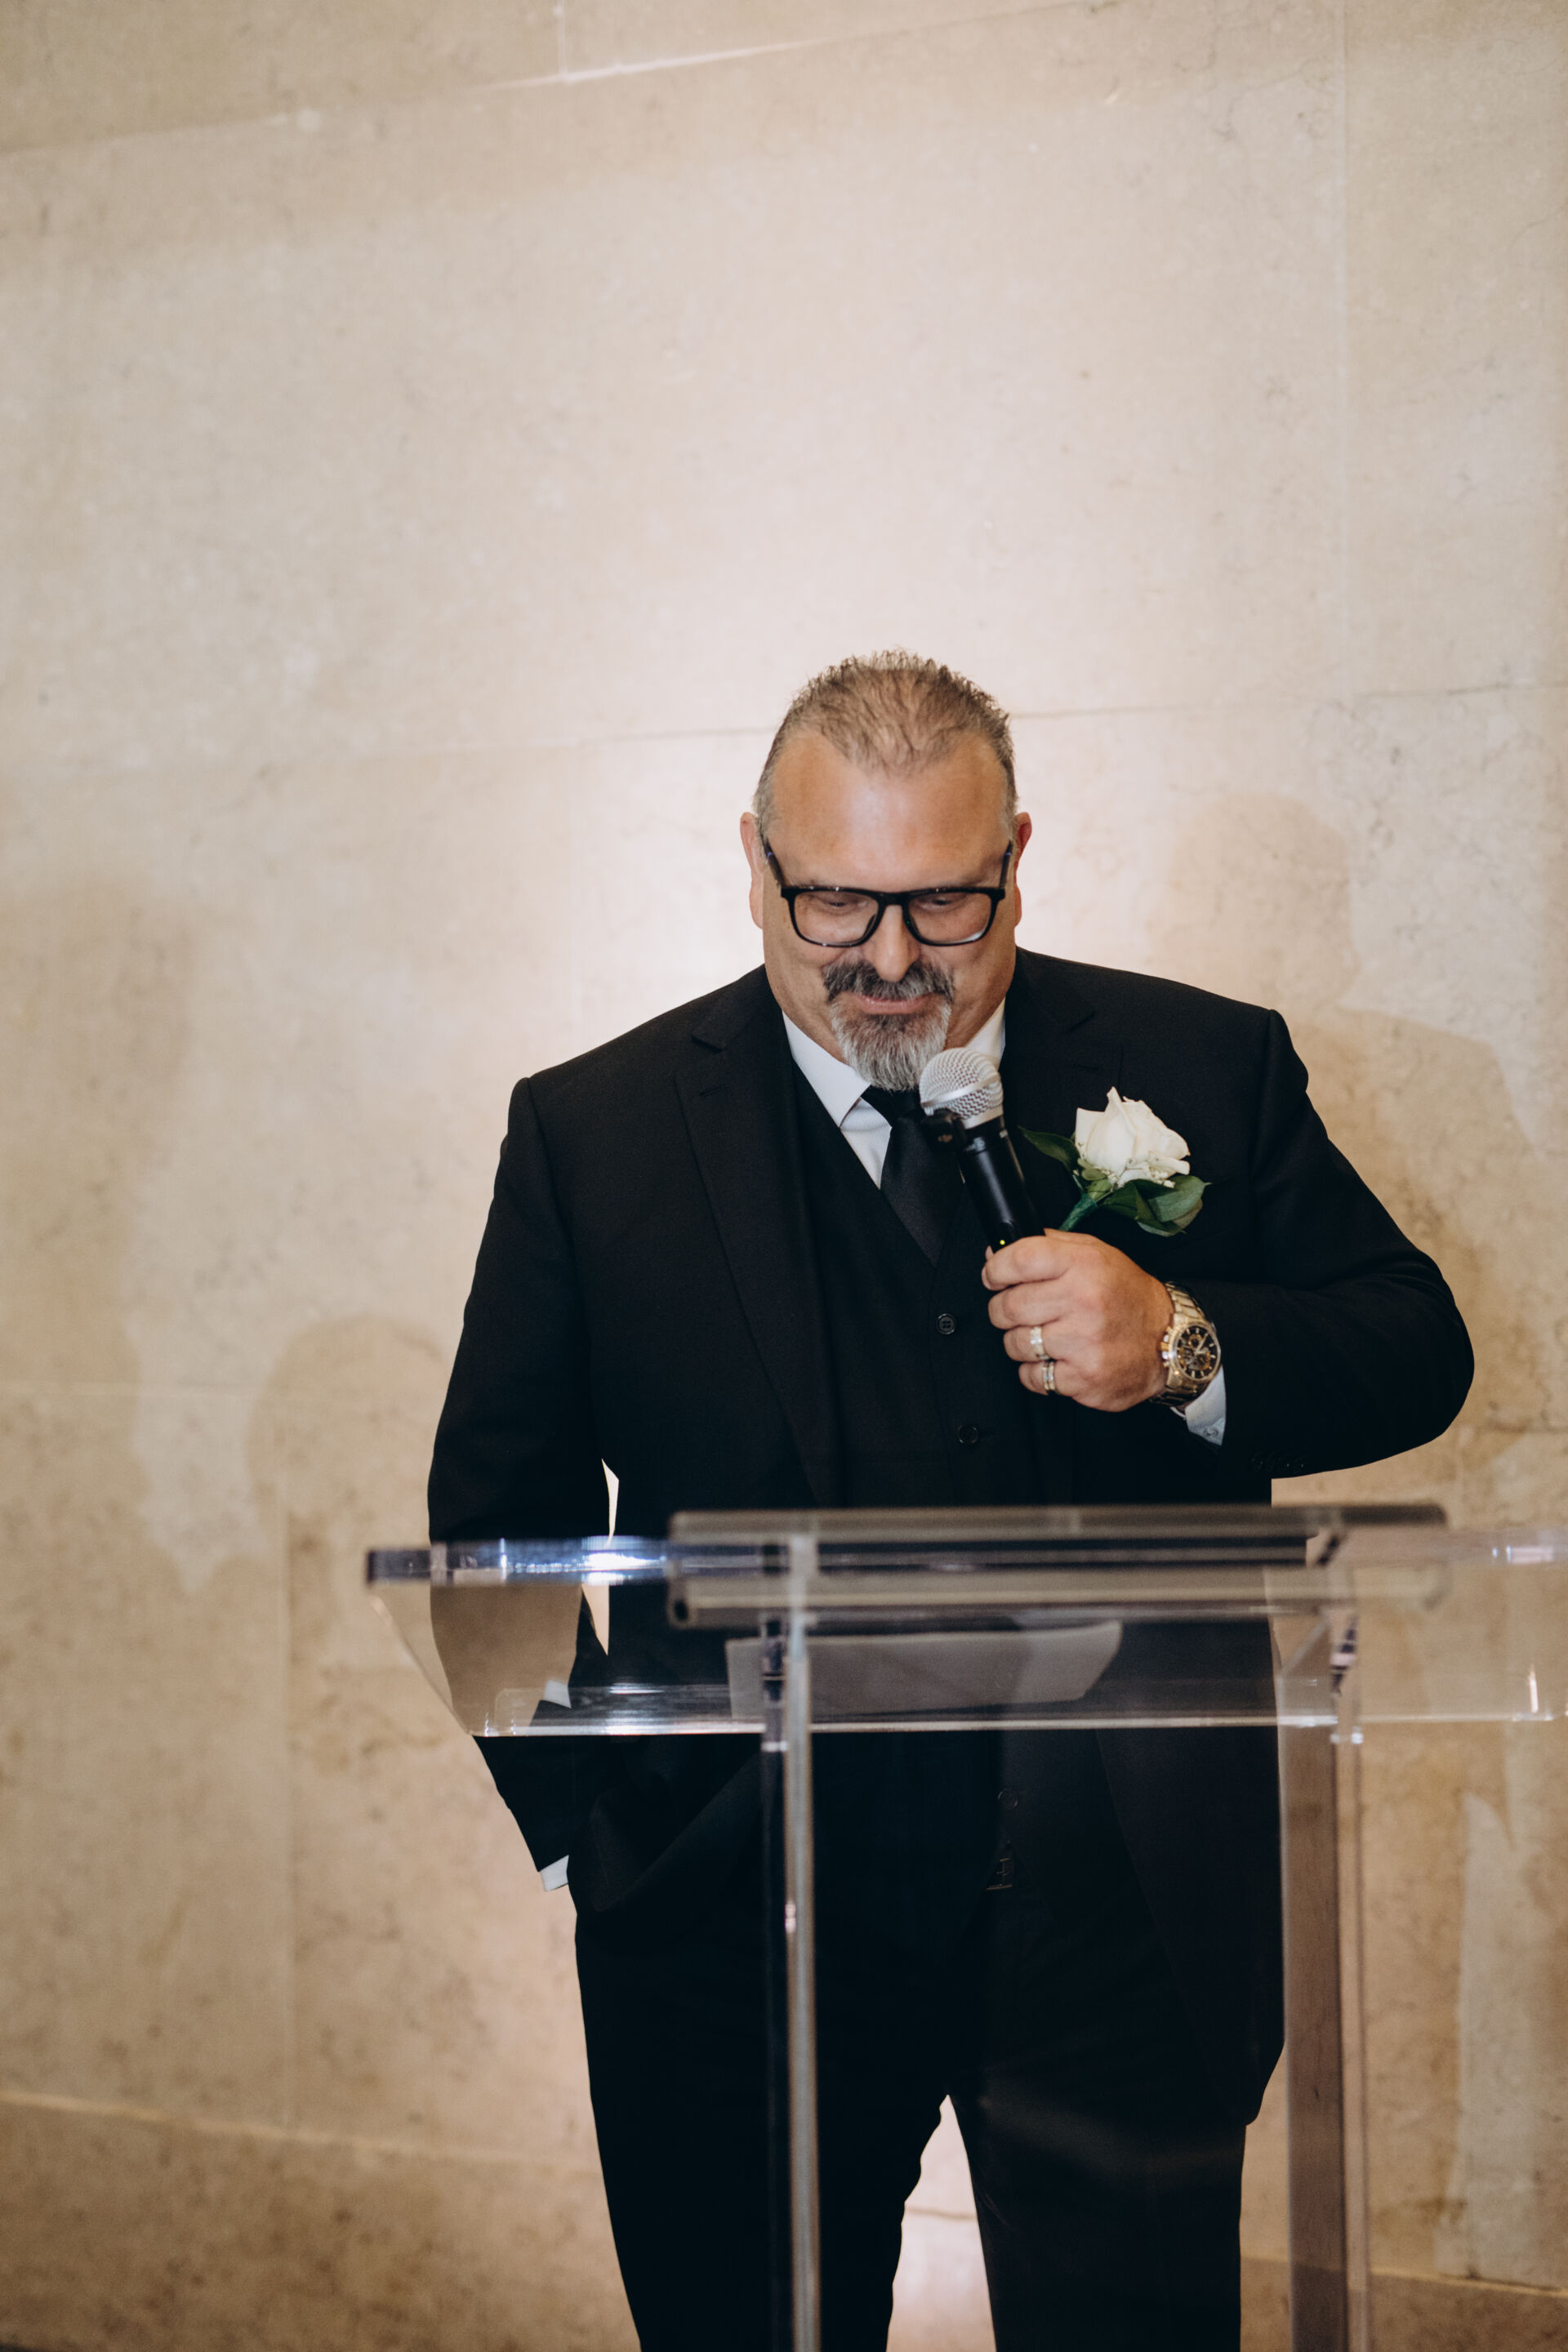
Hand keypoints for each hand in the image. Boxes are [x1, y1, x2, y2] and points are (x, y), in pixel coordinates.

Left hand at [982, 1231, 1170, 1412]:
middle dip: (1003, 1310)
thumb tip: (998, 1252)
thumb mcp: (1097, 1254)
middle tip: (1019, 1311)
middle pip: (1008, 1306)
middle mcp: (1083, 1301)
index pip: (1018, 1260)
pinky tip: (1056, 1360)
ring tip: (1044, 1337)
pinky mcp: (1083, 1378)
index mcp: (1084, 1265)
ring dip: (1021, 1342)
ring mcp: (1083, 1342)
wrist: (1170, 1340)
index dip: (995, 1269)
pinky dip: (1037, 1372)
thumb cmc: (1128, 1296)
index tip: (993, 1277)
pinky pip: (1033, 1377)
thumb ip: (1049, 1246)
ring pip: (1015, 1344)